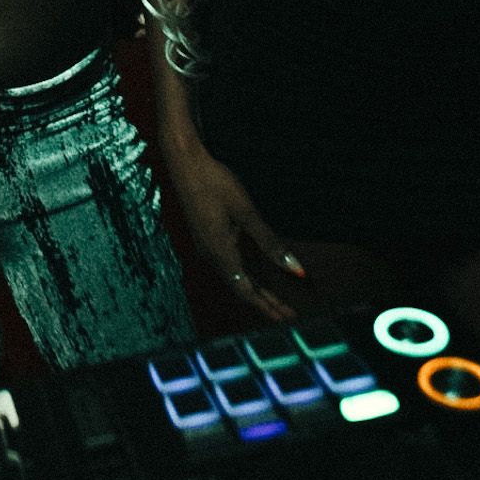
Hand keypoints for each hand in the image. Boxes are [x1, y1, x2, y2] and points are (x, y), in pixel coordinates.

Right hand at [164, 137, 305, 321]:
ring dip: (256, 289)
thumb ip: (270, 242)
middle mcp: (211, 252)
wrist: (183, 160)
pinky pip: (228, 263)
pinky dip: (246, 274)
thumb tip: (296, 269)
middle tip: (287, 314)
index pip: (246, 290)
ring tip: (277, 300)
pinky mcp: (207, 234)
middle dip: (265, 302)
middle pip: (240, 286)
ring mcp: (207, 243)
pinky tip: (255, 272)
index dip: (267, 306)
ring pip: (235, 276)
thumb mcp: (246, 212)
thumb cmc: (214, 182)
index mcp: (219, 251)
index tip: (286, 319)